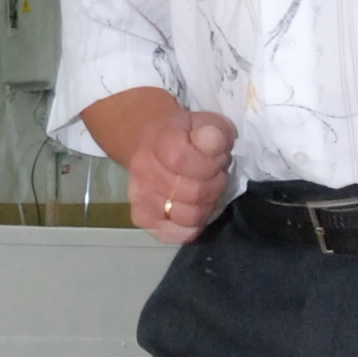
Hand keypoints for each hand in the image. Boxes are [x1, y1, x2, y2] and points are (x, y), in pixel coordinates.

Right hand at [127, 105, 237, 242]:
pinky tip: (192, 208)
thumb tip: (213, 142)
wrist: (146, 140)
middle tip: (213, 173)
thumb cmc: (182, 134)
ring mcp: (142, 198)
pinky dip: (192, 225)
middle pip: (195, 193)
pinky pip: (177, 234)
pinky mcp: (143, 219)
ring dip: (206, 205)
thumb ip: (214, 132)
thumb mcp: (204, 122)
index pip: (188, 162)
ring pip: (189, 217)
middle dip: (214, 184)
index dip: (213, 162)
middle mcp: (145, 172)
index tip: (216, 155)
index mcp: (160, 142)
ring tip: (204, 190)